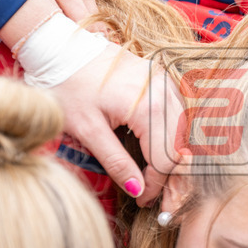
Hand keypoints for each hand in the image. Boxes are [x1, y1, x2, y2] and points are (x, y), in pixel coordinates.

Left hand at [48, 42, 181, 205]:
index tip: (143, 200)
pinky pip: (179, 115)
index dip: (156, 185)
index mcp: (149, 106)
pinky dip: (174, 138)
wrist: (62, 47)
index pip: (164, 159)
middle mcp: (166, 92)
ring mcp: (168, 84)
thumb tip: (136, 190)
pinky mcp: (164, 80)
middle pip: (181, 147)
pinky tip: (161, 152)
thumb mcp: (86, 129)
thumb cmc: (68, 84)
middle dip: (173, 178)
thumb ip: (115, 161)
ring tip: (161, 180)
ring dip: (176, 159)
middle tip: (162, 200)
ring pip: (185, 132)